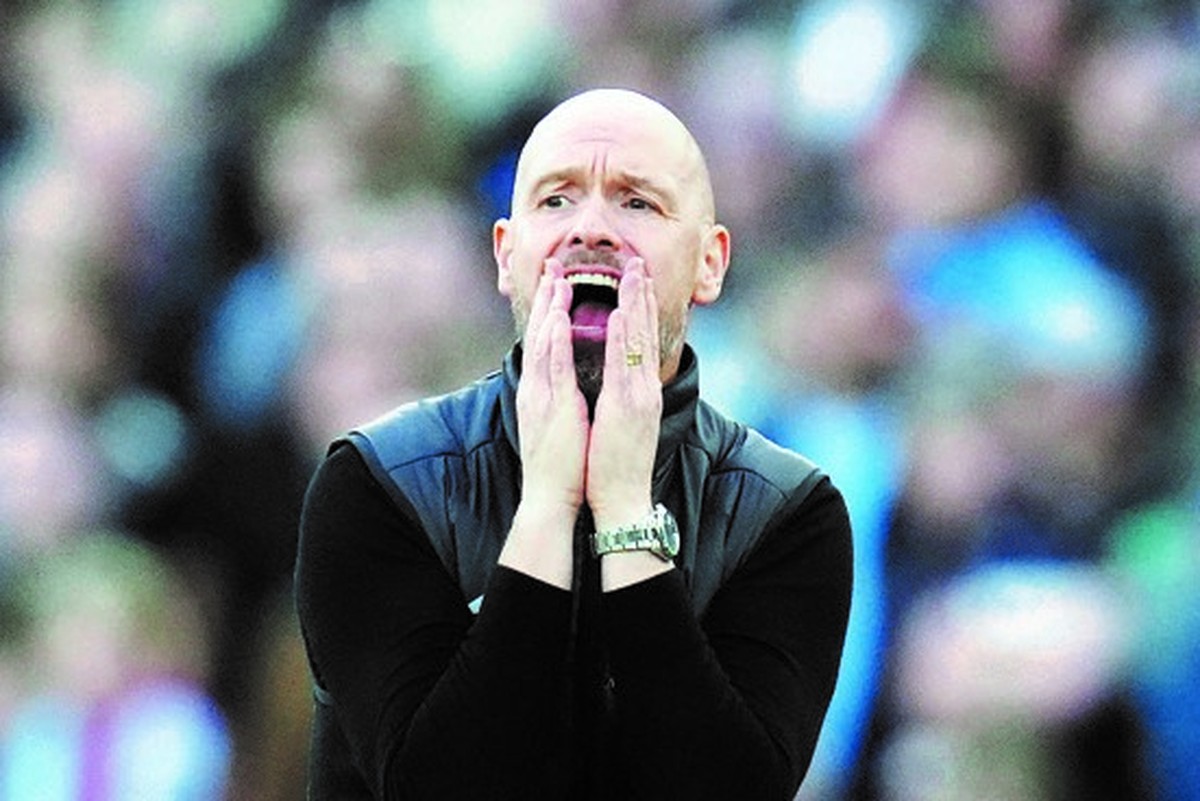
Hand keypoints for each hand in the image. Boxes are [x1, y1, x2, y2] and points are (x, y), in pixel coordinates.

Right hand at [501, 260, 586, 587]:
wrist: (552, 497)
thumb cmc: (564, 465)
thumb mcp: (563, 423)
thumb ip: (565, 399)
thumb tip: (573, 384)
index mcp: (544, 392)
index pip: (547, 343)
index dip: (551, 310)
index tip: (559, 282)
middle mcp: (539, 388)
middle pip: (542, 334)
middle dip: (548, 298)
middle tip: (554, 264)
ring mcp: (542, 395)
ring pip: (545, 342)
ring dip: (551, 307)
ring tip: (558, 277)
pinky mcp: (551, 406)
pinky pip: (552, 366)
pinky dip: (555, 339)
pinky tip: (559, 317)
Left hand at [587, 258, 660, 531]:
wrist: (623, 499)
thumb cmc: (616, 465)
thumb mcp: (623, 424)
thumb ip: (624, 398)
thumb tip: (618, 380)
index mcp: (640, 392)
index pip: (643, 341)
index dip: (641, 308)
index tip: (637, 280)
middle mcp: (644, 389)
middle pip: (646, 333)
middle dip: (642, 296)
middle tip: (638, 262)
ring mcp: (638, 396)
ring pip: (638, 342)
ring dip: (635, 305)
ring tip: (633, 273)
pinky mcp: (627, 408)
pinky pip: (624, 366)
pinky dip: (623, 339)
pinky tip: (620, 315)